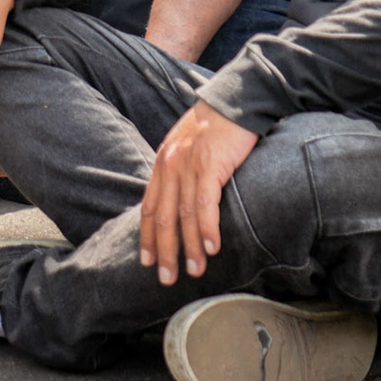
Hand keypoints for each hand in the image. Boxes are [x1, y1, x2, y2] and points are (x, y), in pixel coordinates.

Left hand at [139, 101, 259, 285]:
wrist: (234, 102)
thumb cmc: (216, 128)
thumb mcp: (188, 149)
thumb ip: (180, 173)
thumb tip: (178, 201)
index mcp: (162, 164)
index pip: (148, 207)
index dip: (146, 237)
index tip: (146, 261)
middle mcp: (169, 166)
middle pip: (161, 218)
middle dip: (163, 251)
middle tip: (166, 278)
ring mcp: (188, 166)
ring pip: (183, 216)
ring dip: (189, 248)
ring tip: (195, 271)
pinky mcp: (210, 165)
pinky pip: (205, 204)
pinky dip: (207, 229)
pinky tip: (211, 248)